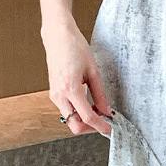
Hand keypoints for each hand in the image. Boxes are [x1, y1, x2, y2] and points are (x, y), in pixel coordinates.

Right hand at [42, 18, 113, 136]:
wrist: (58, 36)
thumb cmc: (74, 47)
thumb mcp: (93, 71)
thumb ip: (100, 94)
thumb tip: (107, 111)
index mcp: (70, 88)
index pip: (87, 117)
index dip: (101, 126)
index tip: (111, 130)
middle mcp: (59, 95)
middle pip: (75, 125)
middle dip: (91, 128)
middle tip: (105, 122)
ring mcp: (54, 95)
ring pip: (70, 119)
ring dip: (85, 120)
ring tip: (98, 110)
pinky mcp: (53, 93)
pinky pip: (66, 110)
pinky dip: (78, 112)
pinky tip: (88, 104)